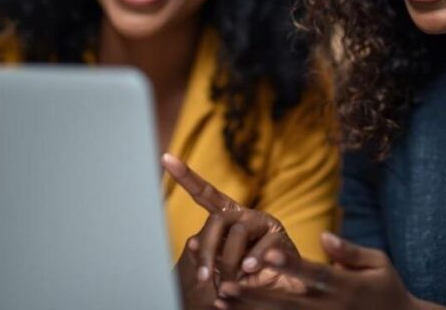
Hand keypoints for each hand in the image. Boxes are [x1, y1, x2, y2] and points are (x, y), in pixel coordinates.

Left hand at [162, 154, 304, 298]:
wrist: (278, 287)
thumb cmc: (243, 274)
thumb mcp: (220, 264)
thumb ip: (206, 253)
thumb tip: (193, 243)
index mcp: (225, 215)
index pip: (204, 193)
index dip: (186, 176)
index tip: (166, 158)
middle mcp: (242, 213)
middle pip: (216, 220)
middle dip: (207, 250)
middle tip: (204, 278)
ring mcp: (262, 220)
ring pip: (237, 233)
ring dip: (230, 263)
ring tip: (231, 283)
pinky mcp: (279, 233)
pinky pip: (262, 246)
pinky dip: (254, 261)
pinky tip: (250, 271)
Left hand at [214, 232, 435, 309]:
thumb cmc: (387, 287)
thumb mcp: (378, 263)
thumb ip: (349, 251)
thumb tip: (325, 236)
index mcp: (345, 286)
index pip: (313, 273)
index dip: (290, 264)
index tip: (267, 253)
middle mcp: (329, 307)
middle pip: (287, 301)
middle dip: (255, 294)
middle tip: (225, 285)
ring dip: (250, 309)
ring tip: (221, 299)